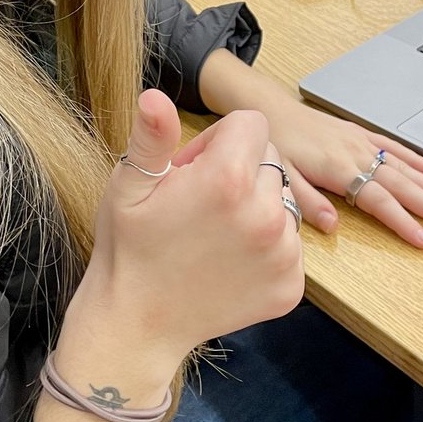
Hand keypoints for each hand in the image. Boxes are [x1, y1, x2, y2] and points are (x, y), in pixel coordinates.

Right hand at [77, 90, 303, 369]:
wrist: (136, 326)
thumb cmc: (129, 247)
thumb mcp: (130, 184)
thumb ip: (152, 136)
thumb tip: (155, 96)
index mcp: (228, 178)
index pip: (251, 123)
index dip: (219, 140)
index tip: (194, 168)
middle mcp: (266, 213)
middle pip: (272, 158)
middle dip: (242, 169)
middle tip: (202, 202)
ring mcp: (283, 253)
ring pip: (283, 200)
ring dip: (258, 207)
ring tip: (217, 232)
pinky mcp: (292, 285)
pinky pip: (291, 243)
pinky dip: (268, 246)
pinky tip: (231, 260)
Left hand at [197, 48, 422, 248]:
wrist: (266, 108)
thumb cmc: (274, 142)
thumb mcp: (281, 174)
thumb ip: (307, 201)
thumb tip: (333, 226)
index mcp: (338, 169)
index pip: (379, 201)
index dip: (404, 222)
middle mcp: (356, 154)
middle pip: (402, 185)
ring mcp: (361, 143)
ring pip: (405, 167)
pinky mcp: (359, 134)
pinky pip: (394, 148)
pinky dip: (417, 160)